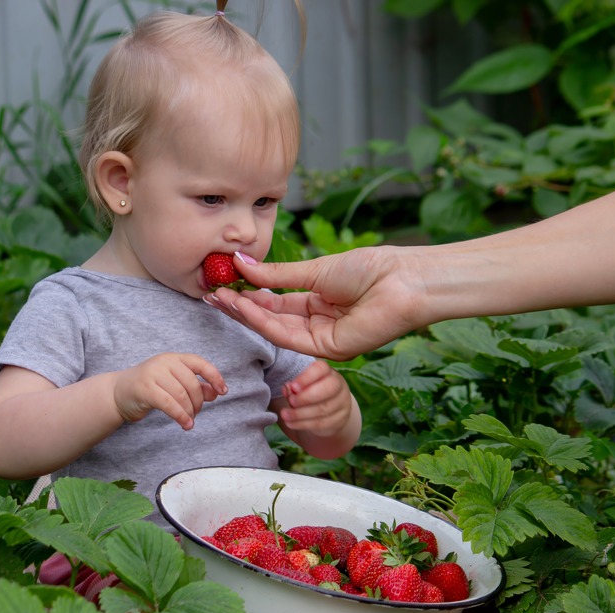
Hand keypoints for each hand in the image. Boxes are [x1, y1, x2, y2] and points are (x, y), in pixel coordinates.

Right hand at [114, 353, 226, 429]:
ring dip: (190, 411)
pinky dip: (181, 416)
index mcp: (174, 358)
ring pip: (181, 395)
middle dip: (198, 402)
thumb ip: (195, 386)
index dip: (214, 377)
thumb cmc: (150, 387)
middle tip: (196, 413)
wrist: (118, 392)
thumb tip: (216, 392)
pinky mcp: (145, 389)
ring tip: (190, 420)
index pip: (200, 363)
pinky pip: (169, 404)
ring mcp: (153, 374)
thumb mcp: (174, 383)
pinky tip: (185, 424)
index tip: (223, 392)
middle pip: (192, 384)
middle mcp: (164, 362)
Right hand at [205, 247, 423, 360]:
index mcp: (318, 300)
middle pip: (271, 318)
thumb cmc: (369, 269)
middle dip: (241, 307)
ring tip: (222, 298)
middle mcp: (317, 322)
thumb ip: (277, 274)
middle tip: (212, 294)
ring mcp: (322, 338)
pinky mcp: (327, 350)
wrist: (403, 280)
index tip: (222, 284)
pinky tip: (246, 306)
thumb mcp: (315, 269)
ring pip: (276, 328)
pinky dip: (265, 322)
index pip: (275, 301)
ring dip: (248, 315)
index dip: (248, 294)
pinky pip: (290, 336)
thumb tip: (240, 260)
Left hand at [271, 360, 360, 459]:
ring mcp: (341, 403)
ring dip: (300, 413)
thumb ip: (293, 387)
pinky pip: (321, 423)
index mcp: (328, 372)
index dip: (306, 377)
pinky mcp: (339, 420)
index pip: (321, 369)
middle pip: (328, 388)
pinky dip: (303, 424)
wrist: (330, 411)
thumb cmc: (311, 392)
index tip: (292, 386)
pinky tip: (291, 423)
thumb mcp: (302, 386)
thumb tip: (287, 388)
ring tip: (285, 415)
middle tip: (290, 401)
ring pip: (323, 409)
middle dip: (306, 396)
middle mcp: (339, 385)